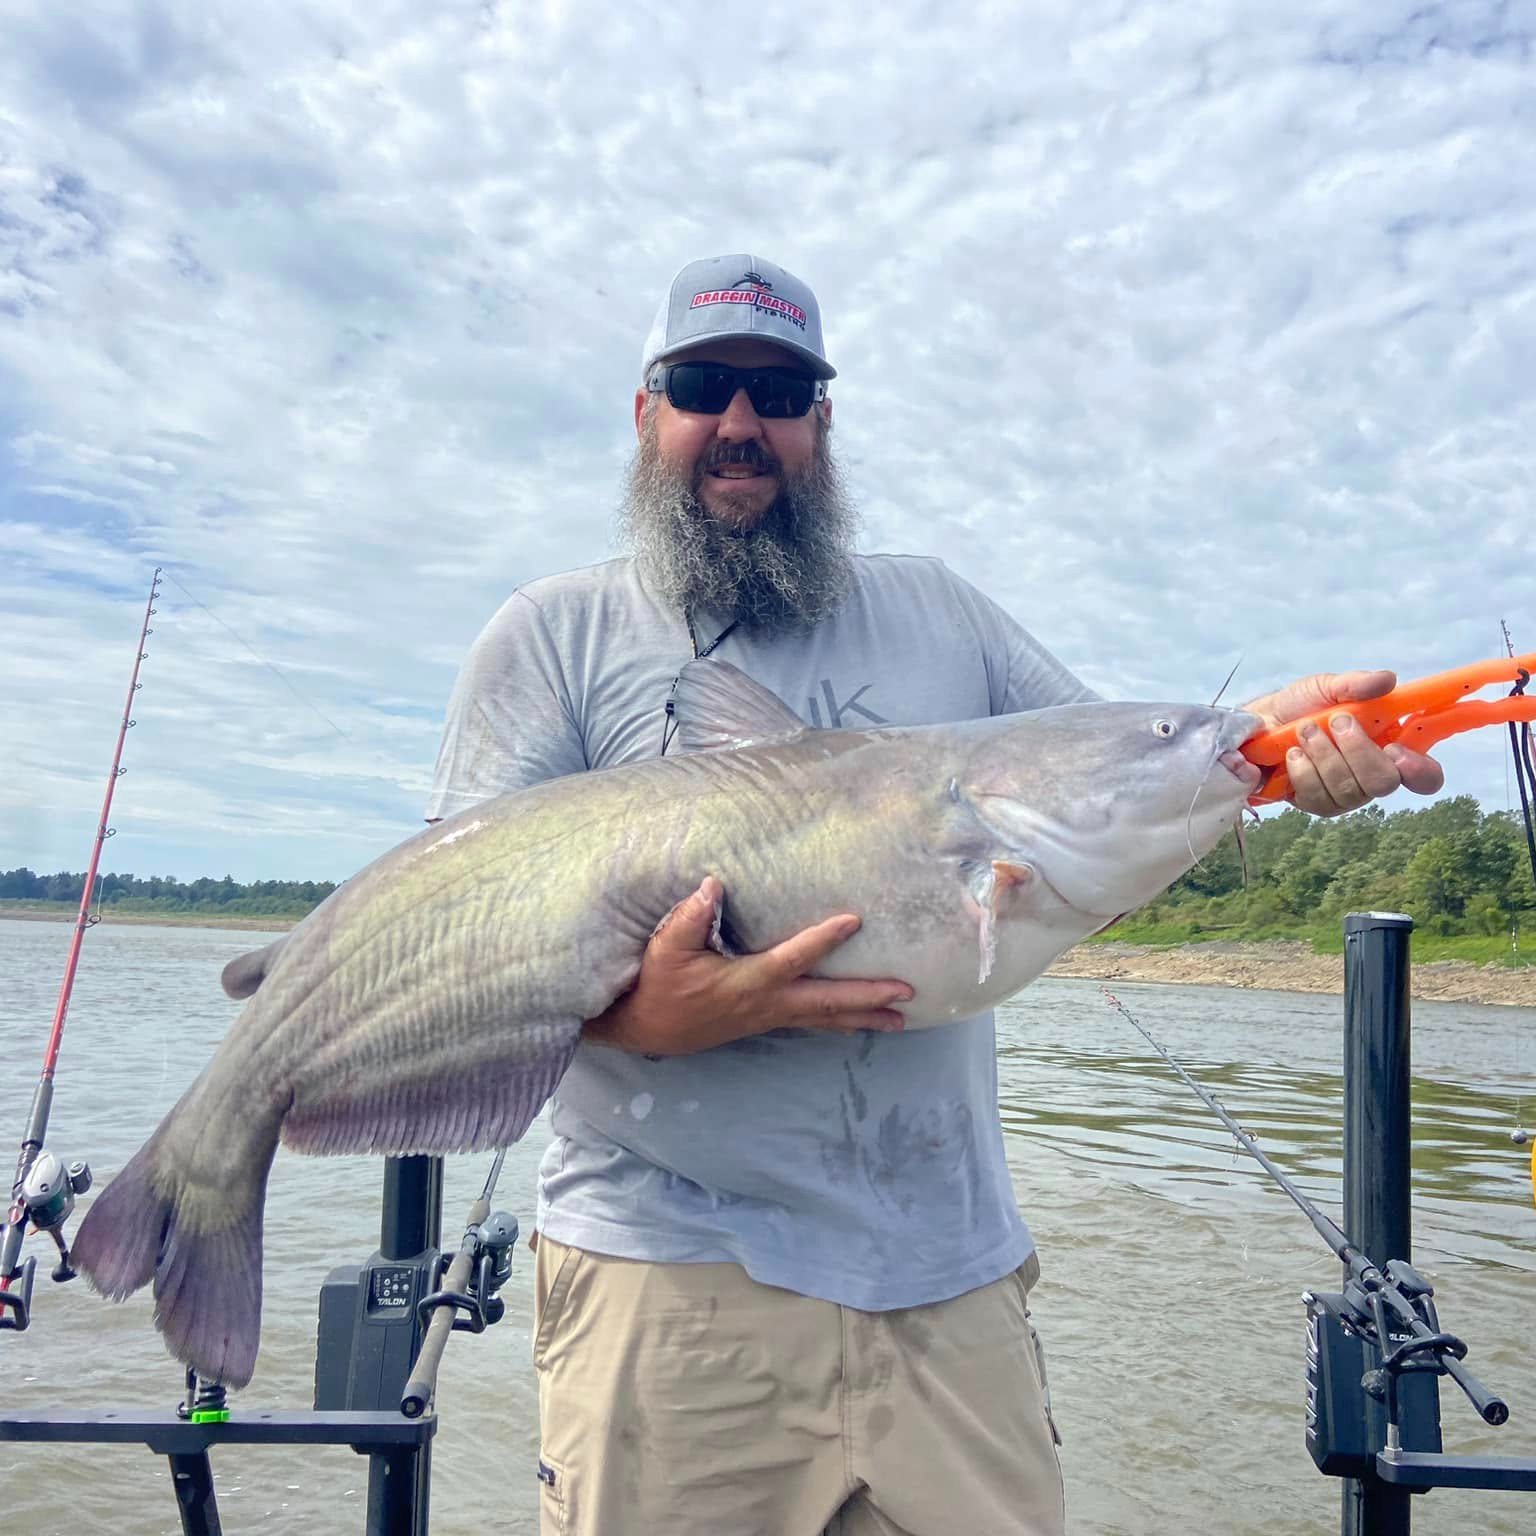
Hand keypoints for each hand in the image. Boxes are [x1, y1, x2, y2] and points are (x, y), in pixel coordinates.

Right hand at [582, 876, 911, 1053]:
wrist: (648, 1029)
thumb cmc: (659, 984)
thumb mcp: (665, 948)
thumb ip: (689, 917)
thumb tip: (713, 884)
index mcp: (749, 982)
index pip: (794, 958)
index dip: (824, 940)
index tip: (854, 920)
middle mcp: (768, 1003)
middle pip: (827, 1003)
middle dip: (868, 997)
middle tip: (907, 992)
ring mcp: (770, 1016)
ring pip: (825, 1019)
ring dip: (864, 1017)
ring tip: (902, 1020)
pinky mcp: (766, 1020)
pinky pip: (813, 1022)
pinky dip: (839, 1023)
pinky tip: (858, 1023)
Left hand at [1243, 670, 1444, 816]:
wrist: (1258, 723)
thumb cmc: (1300, 706)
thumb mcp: (1327, 687)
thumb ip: (1356, 684)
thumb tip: (1387, 680)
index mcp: (1387, 748)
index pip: (1424, 776)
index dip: (1420, 771)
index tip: (1396, 749)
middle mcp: (1371, 777)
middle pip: (1384, 783)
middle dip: (1357, 751)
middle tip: (1336, 722)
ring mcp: (1343, 795)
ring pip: (1348, 791)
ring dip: (1324, 754)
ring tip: (1305, 730)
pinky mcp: (1315, 804)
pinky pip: (1317, 797)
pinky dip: (1303, 769)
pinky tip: (1292, 754)